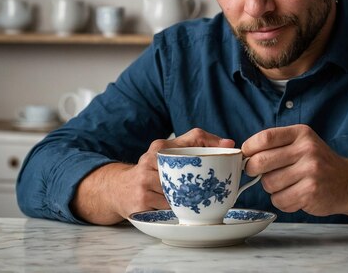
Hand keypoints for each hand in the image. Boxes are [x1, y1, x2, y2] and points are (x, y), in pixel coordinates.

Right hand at [72, 128, 233, 224]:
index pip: (193, 138)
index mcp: (160, 146)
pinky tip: (176, 209)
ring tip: (194, 199)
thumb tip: (229, 143)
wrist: (117, 189)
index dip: (214, 142)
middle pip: (189, 169)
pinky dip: (176, 210)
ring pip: (180, 192)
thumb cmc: (151, 171)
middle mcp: (150, 161)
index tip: (230, 149)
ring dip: (190, 198)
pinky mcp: (140, 203)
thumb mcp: (166, 153)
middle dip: (203, 179)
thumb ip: (195, 144)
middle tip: (212, 185)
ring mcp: (144, 182)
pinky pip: (168, 208)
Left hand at [241, 124, 347, 216]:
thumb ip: (277, 145)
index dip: (249, 148)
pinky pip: (279, 200)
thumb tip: (244, 155)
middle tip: (256, 173)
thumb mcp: (302, 143)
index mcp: (301, 134)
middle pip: (261, 161)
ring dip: (271, 188)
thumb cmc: (318, 163)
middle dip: (252, 170)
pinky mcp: (311, 192)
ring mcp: (310, 171)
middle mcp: (307, 150)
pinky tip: (294, 195)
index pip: (265, 137)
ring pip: (268, 184)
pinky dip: (282, 201)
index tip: (246, 156)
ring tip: (286, 185)